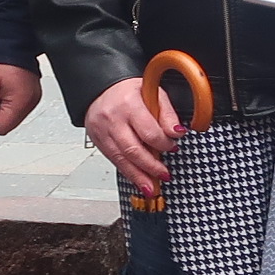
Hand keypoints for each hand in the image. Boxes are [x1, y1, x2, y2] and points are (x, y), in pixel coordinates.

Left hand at [0, 62, 42, 136]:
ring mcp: (34, 98)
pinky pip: (19, 106)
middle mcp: (31, 102)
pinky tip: (8, 86)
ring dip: (5, 105)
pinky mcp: (34, 94)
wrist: (12, 42)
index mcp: (21, 101)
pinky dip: (12, 99)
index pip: (2, 127)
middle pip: (9, 123)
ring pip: (14, 115)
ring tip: (2, 86)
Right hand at [85, 75, 180, 194]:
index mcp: (129, 104)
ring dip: (139, 176)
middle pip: (133, 150)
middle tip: (165, 174)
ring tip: (152, 187)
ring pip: (121, 159)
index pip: (148, 131)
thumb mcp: (152, 93)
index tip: (173, 146)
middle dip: (151, 166)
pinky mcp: (97, 141)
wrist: (101, 87)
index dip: (164, 143)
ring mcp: (102, 131)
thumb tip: (177, 132)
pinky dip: (128, 173)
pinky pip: (114, 160)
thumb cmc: (128, 91)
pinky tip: (139, 180)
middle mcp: (113, 119)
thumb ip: (166, 113)